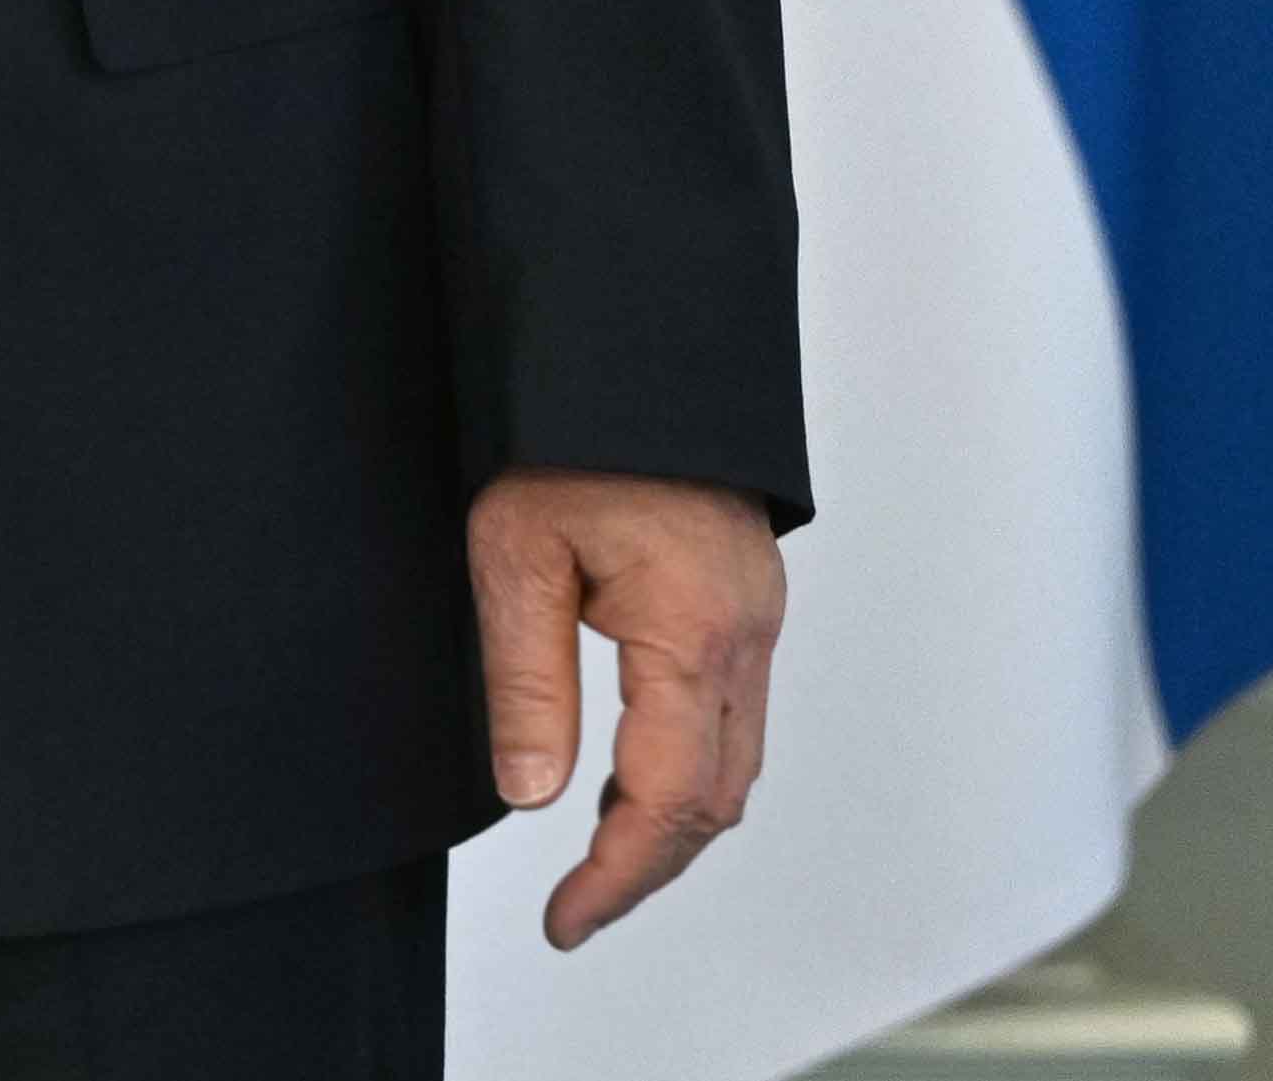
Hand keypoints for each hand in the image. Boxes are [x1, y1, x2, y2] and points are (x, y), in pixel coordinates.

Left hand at [473, 466, 781, 942]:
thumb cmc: (568, 435)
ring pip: (734, 765)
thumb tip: (533, 795)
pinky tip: (626, 777)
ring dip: (671, 822)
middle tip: (576, 910)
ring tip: (594, 858)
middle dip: (647, 866)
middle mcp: (746, 637)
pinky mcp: (748, 604)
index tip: (567, 920)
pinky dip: (687, 769)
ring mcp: (757, 620)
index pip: (667, 799)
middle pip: (715, 799)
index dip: (617, 874)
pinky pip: (732, 717)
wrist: (633, 352)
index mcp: (693, 632)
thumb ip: (526, 681)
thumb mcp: (515, 554)